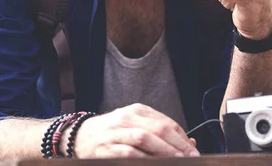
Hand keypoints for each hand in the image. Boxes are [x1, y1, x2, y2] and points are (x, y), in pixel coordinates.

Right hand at [72, 103, 198, 157]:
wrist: (78, 136)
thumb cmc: (112, 133)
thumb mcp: (135, 126)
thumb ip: (159, 133)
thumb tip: (190, 143)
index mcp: (137, 110)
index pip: (166, 122)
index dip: (182, 137)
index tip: (193, 149)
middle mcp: (127, 118)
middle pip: (159, 129)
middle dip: (178, 144)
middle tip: (191, 156)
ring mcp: (115, 132)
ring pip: (145, 139)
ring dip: (164, 151)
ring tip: (177, 160)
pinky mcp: (106, 148)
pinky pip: (128, 153)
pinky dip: (144, 159)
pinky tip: (155, 164)